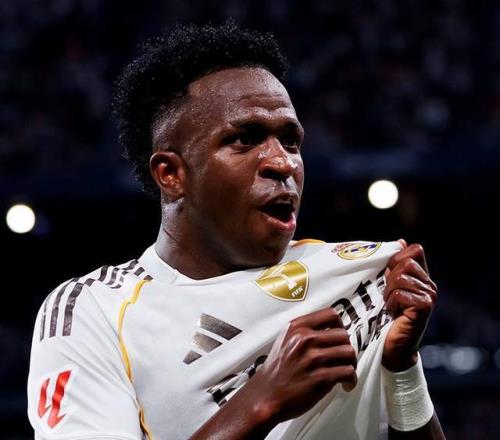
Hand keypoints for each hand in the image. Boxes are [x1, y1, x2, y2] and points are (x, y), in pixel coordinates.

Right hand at [247, 307, 356, 424]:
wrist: (266, 396)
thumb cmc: (275, 371)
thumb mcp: (284, 340)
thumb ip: (304, 332)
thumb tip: (329, 330)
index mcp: (296, 327)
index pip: (330, 314)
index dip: (340, 325)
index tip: (341, 333)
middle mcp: (305, 339)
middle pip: (343, 334)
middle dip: (347, 346)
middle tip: (345, 356)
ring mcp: (313, 358)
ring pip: (348, 352)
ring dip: (352, 363)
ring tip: (347, 370)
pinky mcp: (320, 377)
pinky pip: (348, 372)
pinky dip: (351, 379)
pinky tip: (346, 383)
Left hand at [382, 240, 437, 370]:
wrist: (391, 346)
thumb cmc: (385, 316)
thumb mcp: (387, 286)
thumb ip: (393, 265)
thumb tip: (401, 241)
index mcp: (421, 276)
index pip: (414, 250)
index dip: (397, 258)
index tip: (388, 275)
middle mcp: (429, 284)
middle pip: (405, 262)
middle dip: (389, 278)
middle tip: (388, 296)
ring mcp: (429, 295)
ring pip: (400, 277)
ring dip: (388, 293)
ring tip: (390, 306)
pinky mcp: (425, 307)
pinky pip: (400, 293)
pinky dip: (391, 303)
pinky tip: (394, 314)